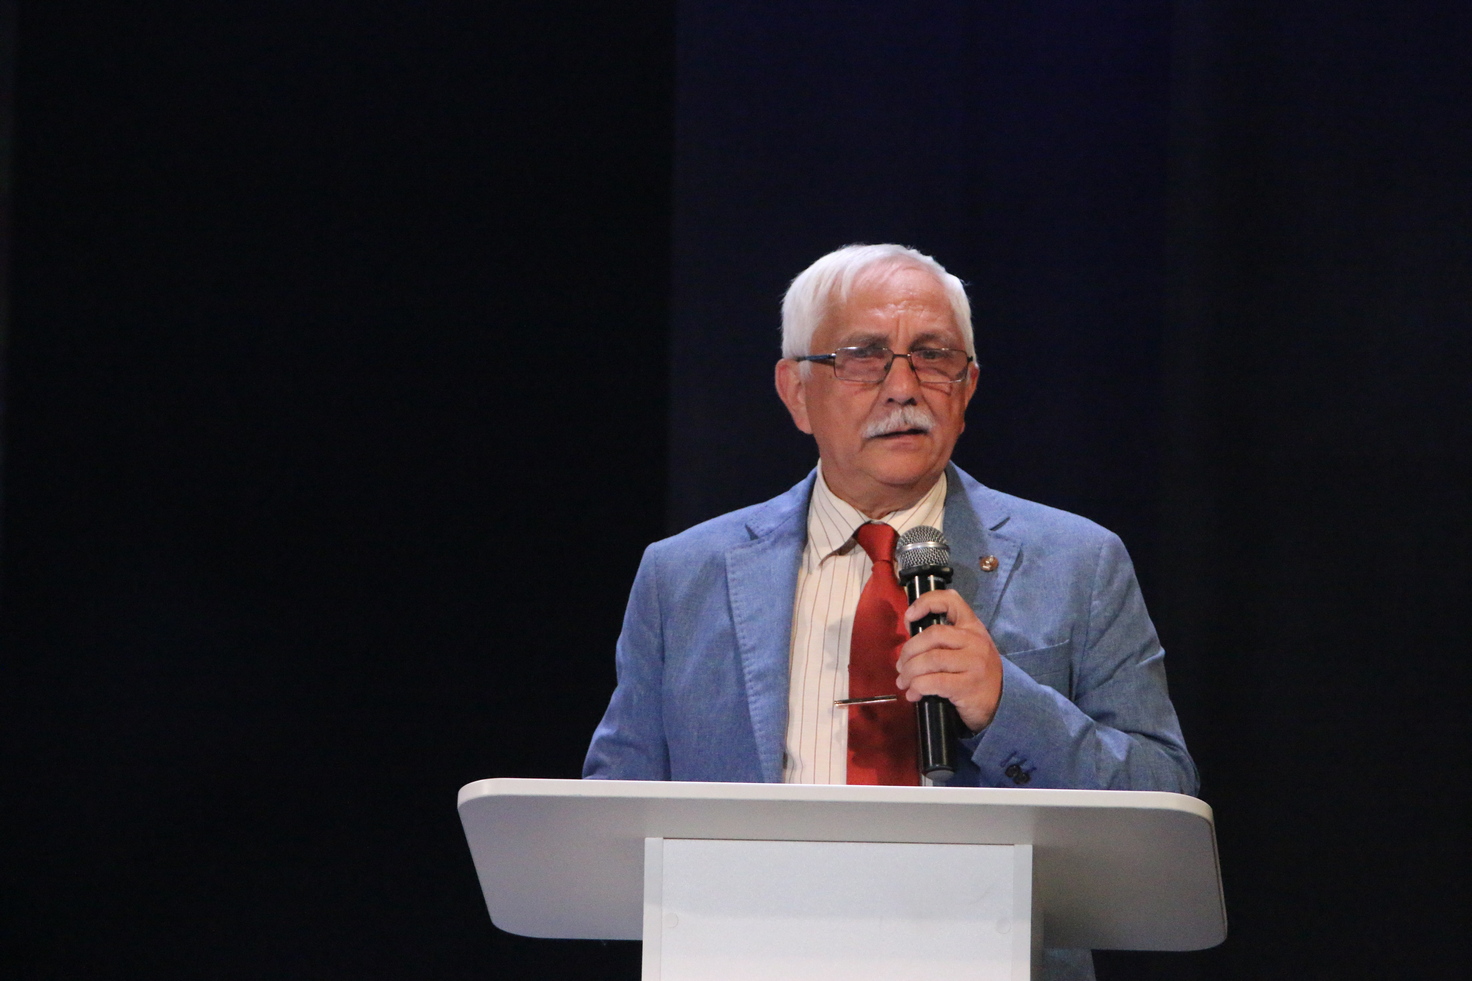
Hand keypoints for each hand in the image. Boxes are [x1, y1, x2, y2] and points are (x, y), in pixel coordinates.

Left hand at [895, 589, 1002, 731]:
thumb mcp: (966, 648)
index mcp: (972, 627)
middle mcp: (975, 641)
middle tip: (900, 665)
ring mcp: (974, 663)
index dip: (926, 602)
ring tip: (903, 682)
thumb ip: (944, 638)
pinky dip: (917, 687)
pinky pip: (934, 682)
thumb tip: (910, 635)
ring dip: (909, 672)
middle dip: (909, 650)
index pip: (952, 601)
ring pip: (931, 660)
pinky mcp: (968, 686)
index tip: (909, 617)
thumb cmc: (975, 672)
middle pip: (933, 635)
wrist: (999, 702)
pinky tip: (913, 694)